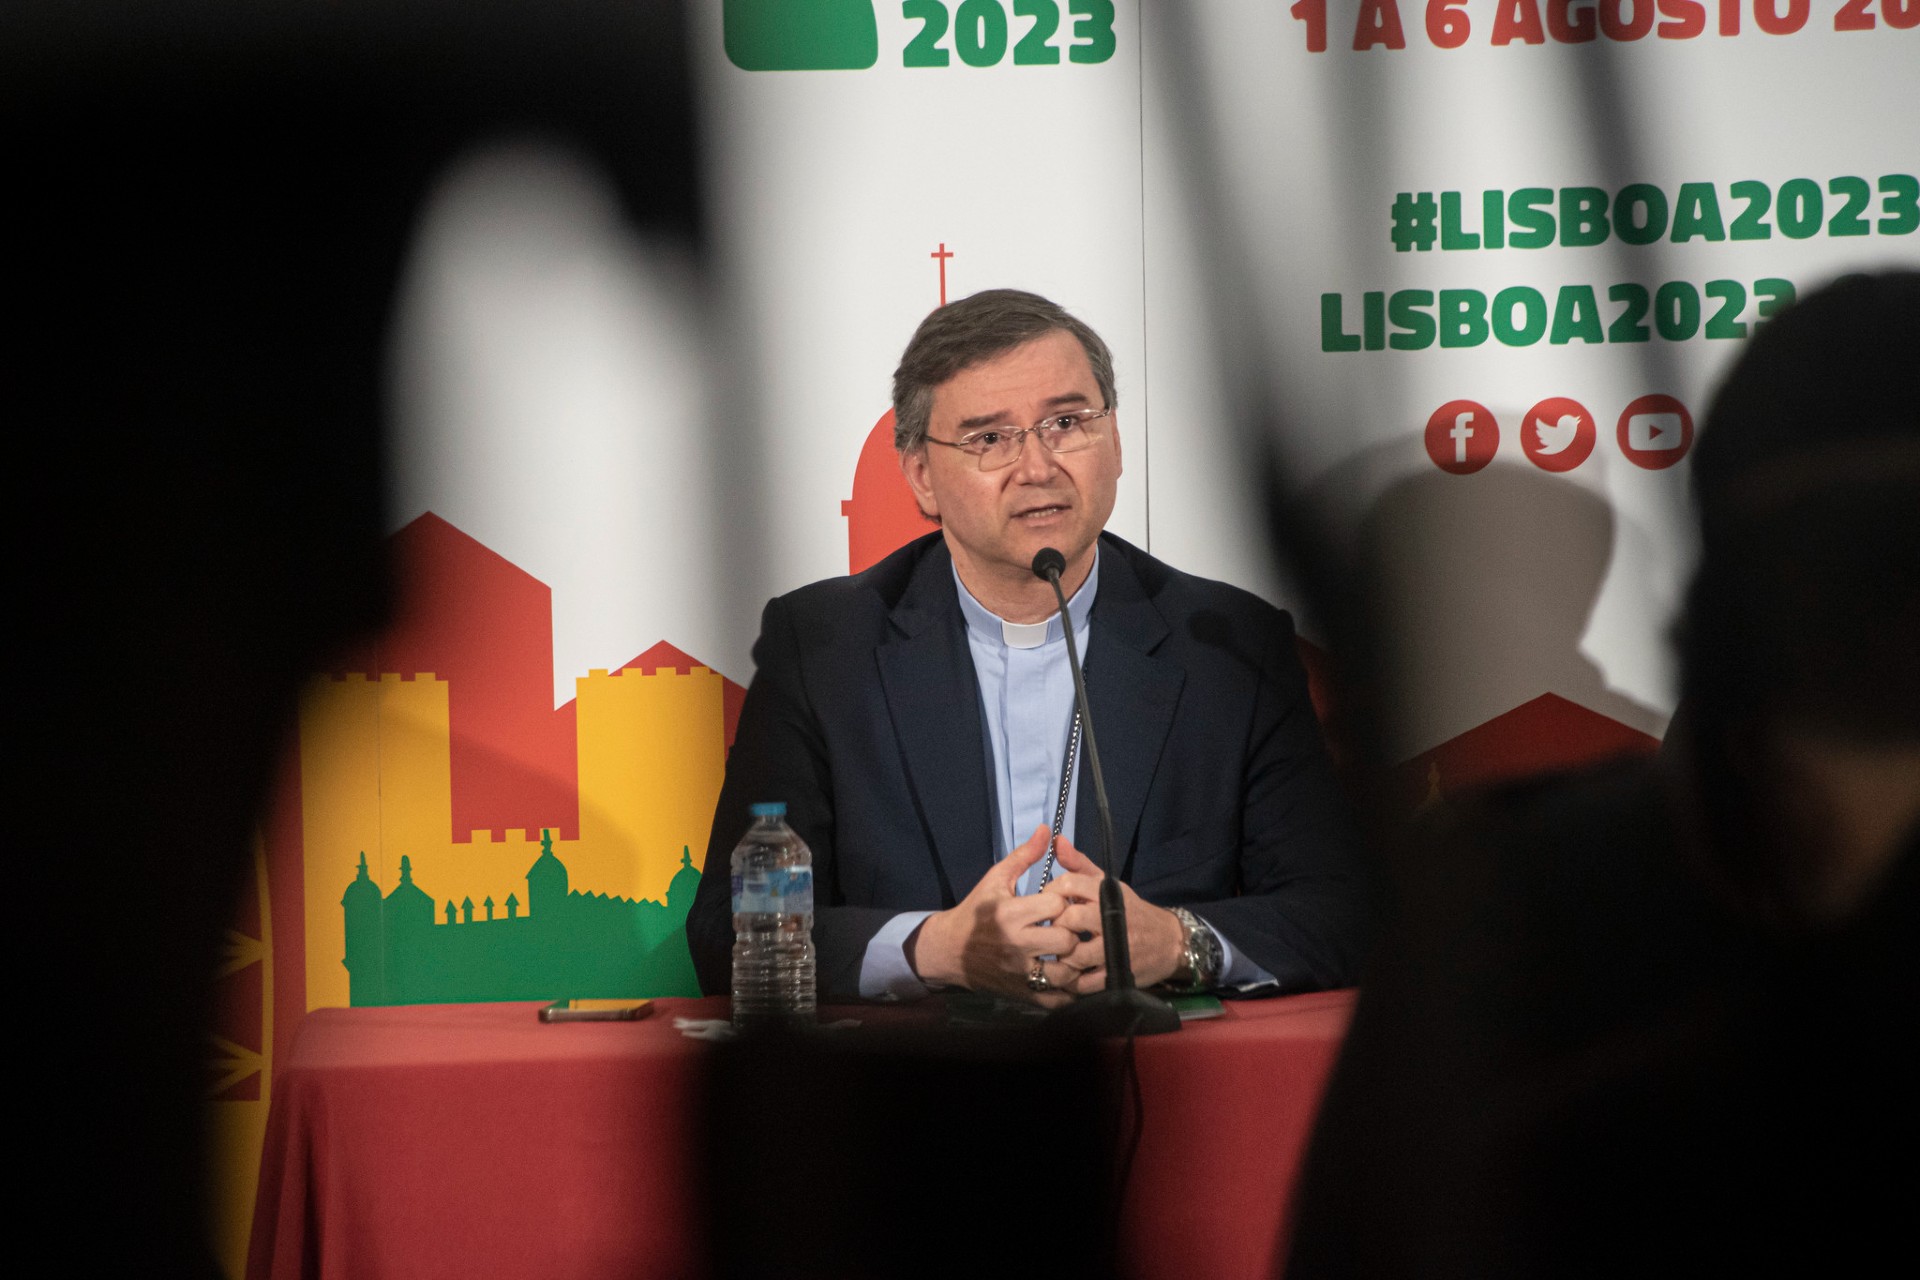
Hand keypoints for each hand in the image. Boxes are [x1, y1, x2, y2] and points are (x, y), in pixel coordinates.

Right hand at [910, 826, 1082, 1006]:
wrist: (949, 950)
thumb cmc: (976, 911)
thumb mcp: (995, 879)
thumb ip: (1023, 856)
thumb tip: (1046, 830)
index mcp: (1011, 913)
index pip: (1057, 906)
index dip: (1063, 903)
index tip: (1059, 903)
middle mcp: (1016, 944)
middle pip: (1066, 940)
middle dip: (1072, 932)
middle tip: (1068, 928)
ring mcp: (1020, 972)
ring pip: (1065, 972)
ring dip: (1073, 962)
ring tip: (1070, 952)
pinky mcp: (1022, 993)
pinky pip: (1056, 999)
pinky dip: (1068, 990)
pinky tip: (1068, 975)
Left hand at [1040, 837, 1187, 992]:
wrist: (1169, 942)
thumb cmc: (1131, 911)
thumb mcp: (1108, 885)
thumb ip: (1080, 865)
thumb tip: (1057, 841)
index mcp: (1108, 894)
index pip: (1069, 884)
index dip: (1050, 892)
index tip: (1047, 902)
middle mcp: (1112, 919)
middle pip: (1070, 919)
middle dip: (1055, 926)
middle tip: (1051, 931)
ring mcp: (1116, 949)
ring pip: (1076, 954)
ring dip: (1062, 956)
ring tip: (1058, 954)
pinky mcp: (1118, 974)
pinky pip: (1086, 982)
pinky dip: (1073, 981)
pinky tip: (1069, 974)